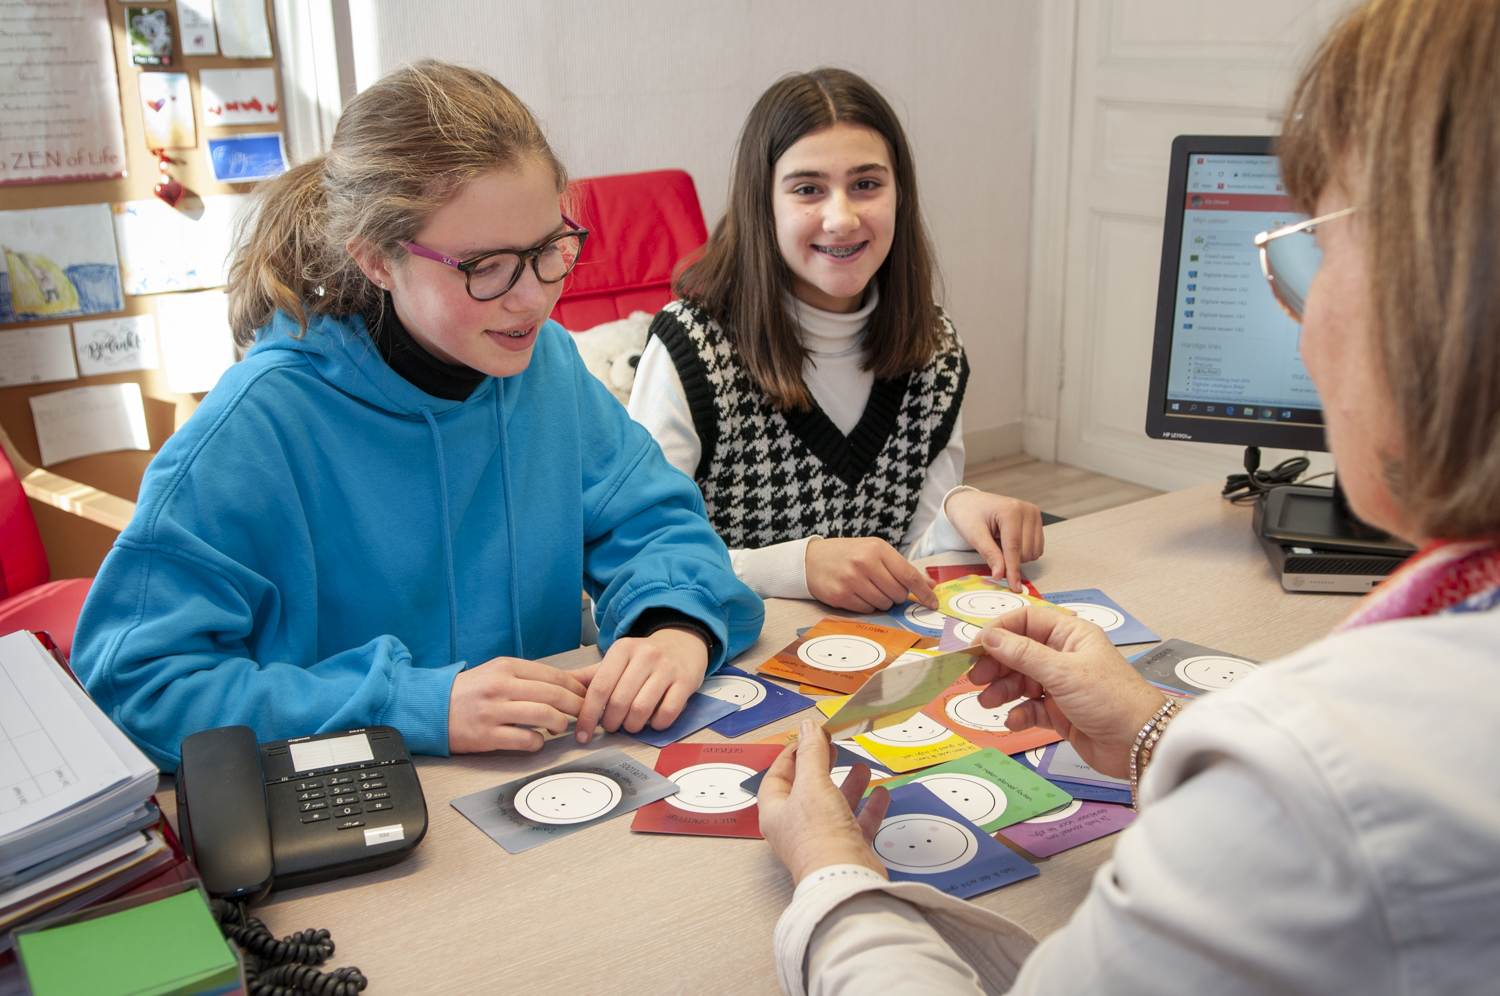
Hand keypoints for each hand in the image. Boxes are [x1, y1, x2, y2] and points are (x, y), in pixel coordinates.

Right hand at [447, 657, 587, 752]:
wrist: (432, 708)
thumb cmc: (470, 692)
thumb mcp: (499, 673)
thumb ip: (531, 677)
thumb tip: (571, 681)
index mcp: (506, 667)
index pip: (554, 676)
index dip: (576, 688)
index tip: (586, 696)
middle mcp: (500, 686)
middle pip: (554, 695)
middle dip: (577, 706)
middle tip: (584, 714)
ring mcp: (493, 711)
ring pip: (544, 715)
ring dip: (561, 723)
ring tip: (562, 727)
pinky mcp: (487, 735)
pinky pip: (525, 740)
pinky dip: (538, 742)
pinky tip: (538, 740)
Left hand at [574, 627, 708, 742]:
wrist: (683, 643)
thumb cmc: (646, 657)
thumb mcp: (617, 659)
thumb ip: (589, 675)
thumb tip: (561, 685)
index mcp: (622, 649)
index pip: (599, 688)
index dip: (588, 715)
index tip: (582, 733)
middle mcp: (645, 655)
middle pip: (619, 701)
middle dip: (611, 722)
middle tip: (611, 726)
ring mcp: (667, 668)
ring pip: (641, 709)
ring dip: (632, 726)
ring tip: (631, 724)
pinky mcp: (685, 681)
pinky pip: (668, 712)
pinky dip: (657, 724)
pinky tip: (653, 721)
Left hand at [757, 720, 889, 884]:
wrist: (844, 879)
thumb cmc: (819, 837)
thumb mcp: (813, 784)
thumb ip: (812, 754)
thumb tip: (808, 728)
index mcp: (777, 812)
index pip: (777, 777)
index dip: (791, 755)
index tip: (808, 738)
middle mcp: (797, 826)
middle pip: (807, 789)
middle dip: (822, 766)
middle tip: (833, 748)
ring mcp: (822, 838)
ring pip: (835, 805)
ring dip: (848, 784)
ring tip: (861, 767)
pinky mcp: (846, 848)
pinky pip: (858, 822)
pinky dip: (869, 806)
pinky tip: (880, 793)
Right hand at [805, 536, 938, 611]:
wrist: (811, 560)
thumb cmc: (848, 555)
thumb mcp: (875, 552)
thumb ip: (902, 568)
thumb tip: (929, 585)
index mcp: (877, 548)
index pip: (909, 575)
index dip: (924, 592)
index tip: (933, 603)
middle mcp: (864, 563)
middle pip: (898, 593)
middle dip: (896, 595)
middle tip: (883, 586)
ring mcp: (851, 580)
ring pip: (884, 604)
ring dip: (881, 601)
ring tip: (867, 587)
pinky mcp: (840, 595)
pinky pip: (867, 609)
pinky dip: (866, 605)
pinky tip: (856, 593)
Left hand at [944, 490, 1044, 593]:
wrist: (969, 502)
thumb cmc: (968, 514)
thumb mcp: (974, 535)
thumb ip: (989, 554)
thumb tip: (1001, 574)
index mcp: (1011, 510)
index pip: (1014, 547)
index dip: (1013, 570)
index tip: (1014, 586)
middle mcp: (1027, 510)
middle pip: (1026, 552)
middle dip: (1010, 559)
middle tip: (992, 546)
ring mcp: (1034, 514)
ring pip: (1034, 552)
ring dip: (1017, 555)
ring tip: (999, 541)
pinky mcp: (1036, 521)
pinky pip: (1036, 548)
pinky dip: (1022, 551)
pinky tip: (1009, 540)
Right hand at [970, 606, 1165, 777]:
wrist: (1139, 744)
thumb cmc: (1110, 698)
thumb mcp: (1063, 672)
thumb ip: (1023, 654)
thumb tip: (989, 636)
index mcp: (1069, 635)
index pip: (1025, 621)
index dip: (998, 631)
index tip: (975, 648)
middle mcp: (1063, 656)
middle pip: (1018, 652)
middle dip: (996, 664)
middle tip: (975, 678)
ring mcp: (1061, 685)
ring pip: (1021, 681)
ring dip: (1002, 690)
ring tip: (987, 702)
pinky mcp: (1060, 713)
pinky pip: (1030, 707)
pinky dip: (1019, 713)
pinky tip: (1014, 720)